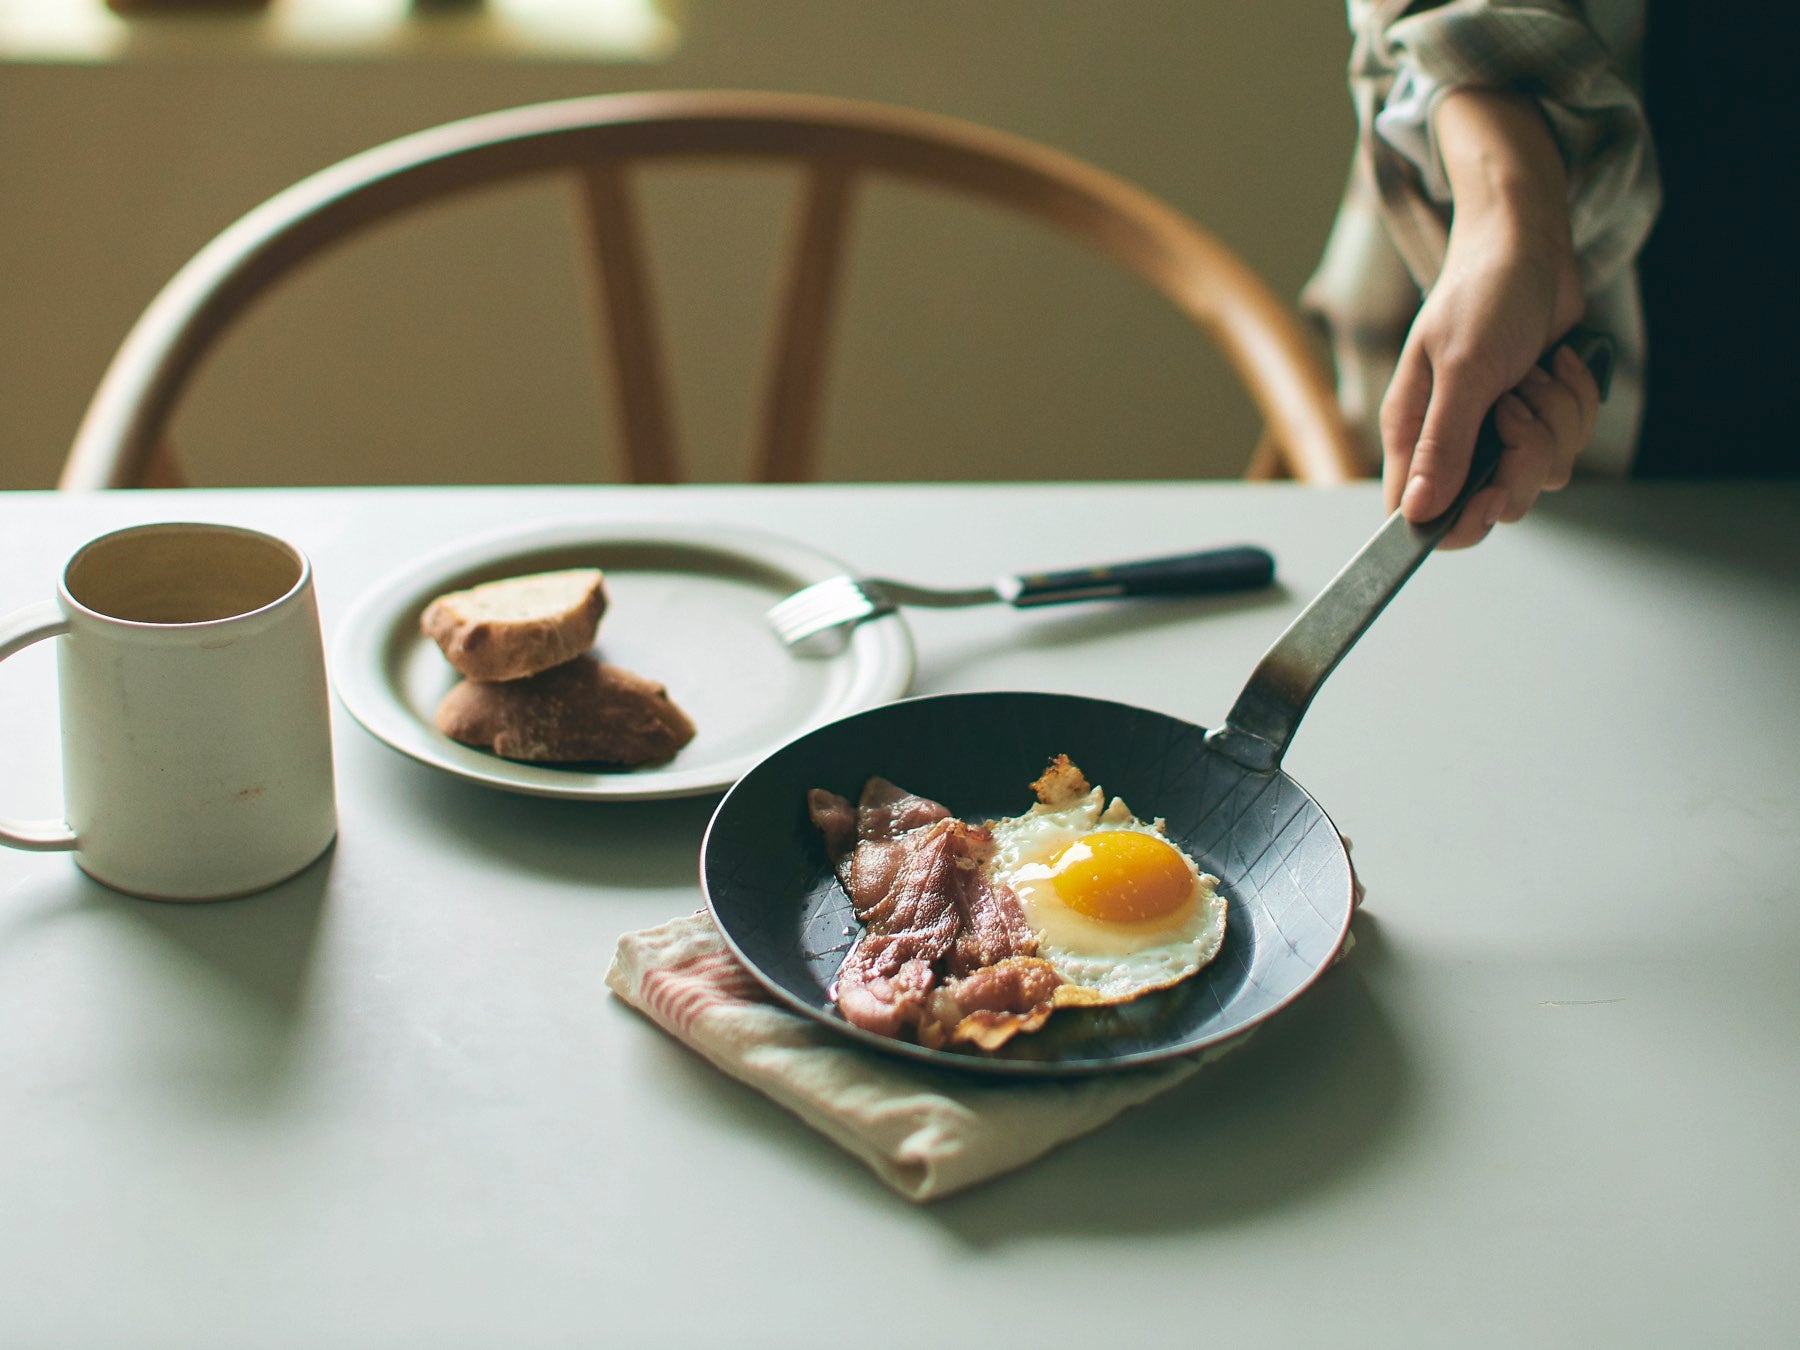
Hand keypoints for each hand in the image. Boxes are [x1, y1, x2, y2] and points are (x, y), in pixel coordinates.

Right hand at [1380, 90, 1600, 547]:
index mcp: (1414, 434)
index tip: (1490, 495)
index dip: (1456, 522)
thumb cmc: (1482, 295)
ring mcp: (1499, 432)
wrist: (1529, 246)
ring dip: (1556, 420)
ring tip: (1534, 372)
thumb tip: (1417, 511)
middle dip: (1524, 459)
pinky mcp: (1540, 416)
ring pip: (1543, 474)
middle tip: (1517, 407)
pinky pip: (1572, 442)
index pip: (1418, 515)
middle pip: (1494, 503)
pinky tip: (1555, 364)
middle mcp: (1453, 441)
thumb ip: (1441, 445)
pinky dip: (1575, 402)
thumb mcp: (1462, 369)